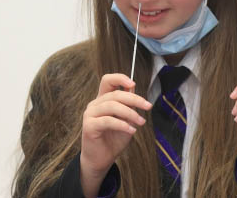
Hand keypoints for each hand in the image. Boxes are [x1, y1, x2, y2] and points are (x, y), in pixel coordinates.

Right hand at [80, 73, 151, 196]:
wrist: (102, 159)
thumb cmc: (114, 139)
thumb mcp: (126, 119)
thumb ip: (128, 105)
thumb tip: (134, 88)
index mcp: (102, 100)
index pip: (107, 80)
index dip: (120, 78)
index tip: (133, 83)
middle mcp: (94, 105)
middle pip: (115, 94)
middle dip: (134, 99)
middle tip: (148, 106)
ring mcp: (90, 114)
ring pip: (112, 106)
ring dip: (130, 113)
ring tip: (141, 122)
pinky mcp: (89, 126)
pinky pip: (108, 121)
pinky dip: (122, 125)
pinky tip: (132, 130)